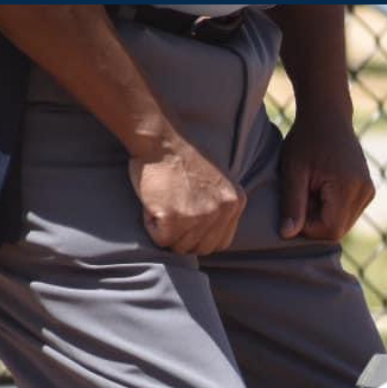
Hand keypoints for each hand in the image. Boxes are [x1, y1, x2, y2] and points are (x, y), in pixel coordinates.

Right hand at [128, 136, 246, 254]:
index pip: (221, 243)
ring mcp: (200, 216)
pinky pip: (161, 240)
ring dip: (166, 231)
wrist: (161, 139)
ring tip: (162, 204)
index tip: (186, 224)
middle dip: (183, 237)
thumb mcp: (217, 181)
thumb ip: (220, 206)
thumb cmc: (182, 157)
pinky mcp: (175, 218)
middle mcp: (222, 211)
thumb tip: (210, 234)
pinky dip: (151, 226)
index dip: (200, 238)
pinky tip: (153, 204)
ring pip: (180, 247)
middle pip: (201, 248)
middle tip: (170, 213)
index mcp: (235, 202)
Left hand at [278, 108, 374, 240]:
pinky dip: (331, 209)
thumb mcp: (293, 170)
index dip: (307, 227)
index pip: (329, 230)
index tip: (293, 205)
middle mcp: (364, 192)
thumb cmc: (306, 138)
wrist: (328, 114)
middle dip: (315, 222)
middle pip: (337, 230)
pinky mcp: (367, 191)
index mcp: (348, 187)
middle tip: (301, 195)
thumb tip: (288, 235)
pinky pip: (348, 214)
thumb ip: (292, 204)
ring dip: (323, 216)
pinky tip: (321, 189)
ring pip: (343, 224)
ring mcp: (369, 192)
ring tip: (311, 189)